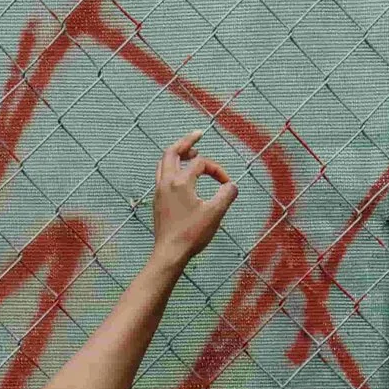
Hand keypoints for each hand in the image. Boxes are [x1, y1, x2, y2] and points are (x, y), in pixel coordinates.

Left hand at [149, 129, 238, 270]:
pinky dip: (171, 168)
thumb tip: (231, 186)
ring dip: (176, 154)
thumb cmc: (192, 234)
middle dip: (186, 142)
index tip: (227, 185)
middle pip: (172, 152)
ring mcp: (159, 192)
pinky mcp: (157, 202)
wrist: (169, 254)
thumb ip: (227, 194)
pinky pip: (162, 176)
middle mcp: (166, 182)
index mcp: (180, 181)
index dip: (217, 170)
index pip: (201, 164)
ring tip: (189, 153)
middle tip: (198, 135)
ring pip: (164, 163)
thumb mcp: (216, 213)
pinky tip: (181, 175)